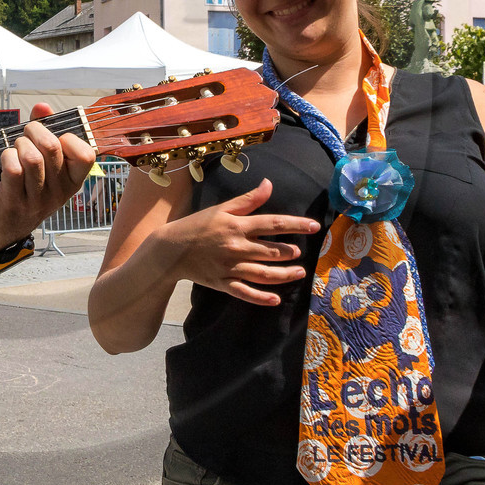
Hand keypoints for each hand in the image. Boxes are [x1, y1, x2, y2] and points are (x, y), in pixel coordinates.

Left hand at [0, 102, 95, 249]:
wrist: (2, 225)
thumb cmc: (24, 186)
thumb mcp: (42, 162)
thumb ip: (44, 130)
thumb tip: (43, 106)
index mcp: (72, 180)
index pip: (87, 154)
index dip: (68, 138)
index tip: (55, 138)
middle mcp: (60, 192)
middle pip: (52, 147)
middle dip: (34, 130)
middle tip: (25, 135)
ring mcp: (38, 199)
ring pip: (32, 158)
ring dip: (19, 144)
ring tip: (15, 148)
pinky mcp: (15, 202)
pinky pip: (14, 170)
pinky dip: (7, 157)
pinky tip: (5, 160)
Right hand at [156, 178, 315, 305]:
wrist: (169, 249)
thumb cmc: (198, 225)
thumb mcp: (222, 208)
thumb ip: (248, 200)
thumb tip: (269, 184)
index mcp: (237, 225)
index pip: (274, 223)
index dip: (296, 225)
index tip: (314, 226)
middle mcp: (236, 246)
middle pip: (272, 251)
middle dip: (290, 252)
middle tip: (301, 252)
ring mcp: (230, 267)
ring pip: (264, 274)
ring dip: (284, 275)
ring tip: (299, 273)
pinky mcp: (222, 283)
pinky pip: (244, 293)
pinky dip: (260, 298)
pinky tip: (275, 300)